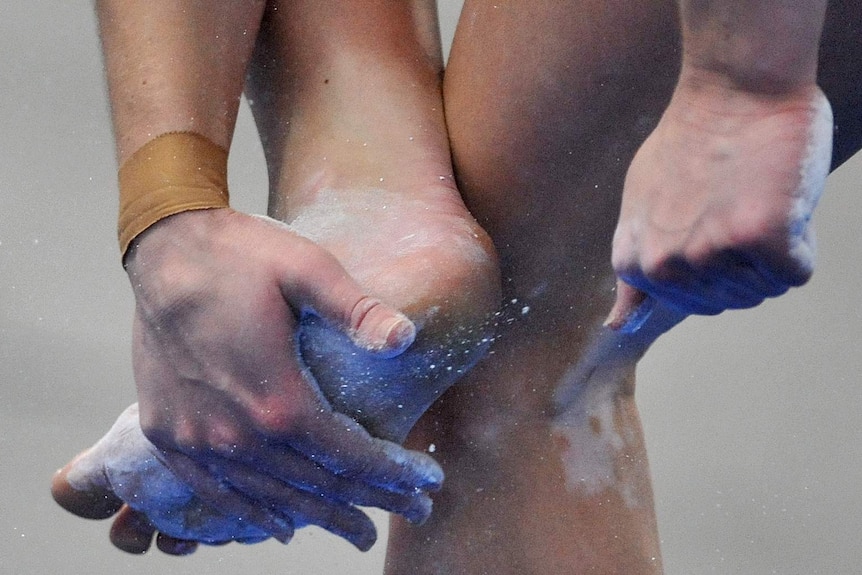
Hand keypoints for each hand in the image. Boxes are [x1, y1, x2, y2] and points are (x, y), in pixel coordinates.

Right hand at [124, 208, 442, 545]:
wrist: (164, 248)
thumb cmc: (241, 256)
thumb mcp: (308, 270)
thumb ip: (358, 311)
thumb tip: (407, 339)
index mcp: (278, 399)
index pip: (350, 457)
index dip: (393, 476)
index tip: (427, 487)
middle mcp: (236, 433)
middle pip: (317, 486)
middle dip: (369, 503)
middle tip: (410, 514)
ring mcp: (197, 439)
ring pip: (270, 497)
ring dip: (318, 517)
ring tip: (354, 529)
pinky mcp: (168, 432)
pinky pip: (214, 492)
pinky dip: (251, 513)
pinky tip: (277, 525)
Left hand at [608, 80, 831, 325]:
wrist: (732, 89)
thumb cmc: (690, 144)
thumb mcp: (638, 210)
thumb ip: (633, 268)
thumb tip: (615, 325)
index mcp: (635, 264)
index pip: (695, 304)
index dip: (715, 261)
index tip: (709, 217)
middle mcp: (666, 267)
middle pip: (734, 297)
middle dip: (745, 257)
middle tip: (734, 200)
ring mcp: (710, 255)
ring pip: (766, 286)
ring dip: (771, 247)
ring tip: (751, 195)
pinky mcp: (759, 240)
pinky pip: (795, 270)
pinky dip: (800, 239)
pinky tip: (776, 199)